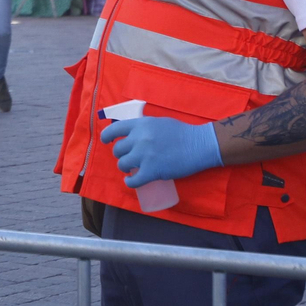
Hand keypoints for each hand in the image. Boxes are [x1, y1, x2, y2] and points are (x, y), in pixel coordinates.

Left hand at [100, 114, 222, 186]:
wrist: (199, 145)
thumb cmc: (181, 133)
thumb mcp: (158, 122)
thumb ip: (144, 127)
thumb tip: (132, 133)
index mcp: (140, 125)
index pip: (114, 130)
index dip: (106, 137)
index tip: (106, 141)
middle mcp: (139, 139)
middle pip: (118, 150)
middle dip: (121, 155)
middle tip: (129, 158)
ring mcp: (144, 156)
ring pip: (122, 164)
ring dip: (125, 168)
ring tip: (131, 169)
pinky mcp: (151, 171)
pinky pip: (133, 180)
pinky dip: (130, 182)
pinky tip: (131, 181)